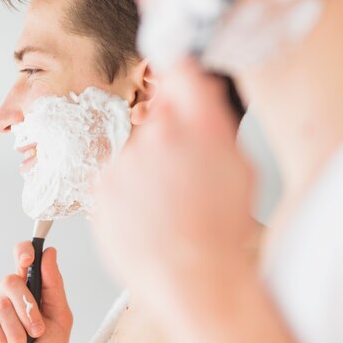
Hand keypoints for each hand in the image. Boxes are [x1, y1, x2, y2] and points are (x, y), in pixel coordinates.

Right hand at [0, 245, 72, 342]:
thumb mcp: (60, 320)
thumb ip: (54, 286)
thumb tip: (49, 253)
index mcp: (29, 292)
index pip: (22, 259)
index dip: (23, 251)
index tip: (29, 259)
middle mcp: (6, 297)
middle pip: (11, 280)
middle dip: (28, 309)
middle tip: (37, 332)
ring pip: (1, 304)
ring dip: (17, 333)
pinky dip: (1, 339)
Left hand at [92, 61, 257, 312]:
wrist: (192, 277)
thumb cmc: (220, 231)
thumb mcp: (240, 169)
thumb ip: (215, 125)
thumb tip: (198, 97)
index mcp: (200, 126)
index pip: (181, 71)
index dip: (175, 67)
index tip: (171, 66)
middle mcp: (159, 135)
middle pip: (157, 116)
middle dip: (168, 134)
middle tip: (182, 170)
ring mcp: (125, 160)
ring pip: (135, 150)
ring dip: (147, 167)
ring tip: (167, 204)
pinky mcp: (102, 185)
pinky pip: (116, 177)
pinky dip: (128, 190)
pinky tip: (148, 214)